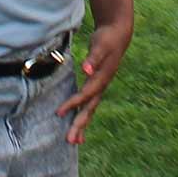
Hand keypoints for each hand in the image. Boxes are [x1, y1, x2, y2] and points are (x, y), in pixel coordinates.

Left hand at [55, 21, 131, 144]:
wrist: (118, 35)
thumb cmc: (107, 39)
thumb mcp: (100, 46)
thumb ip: (93, 59)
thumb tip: (86, 70)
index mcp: (101, 78)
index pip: (85, 95)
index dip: (73, 104)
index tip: (59, 113)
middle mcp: (102, 86)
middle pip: (89, 108)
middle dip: (80, 124)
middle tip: (71, 141)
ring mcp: (101, 87)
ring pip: (90, 109)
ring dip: (82, 124)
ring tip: (75, 141)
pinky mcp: (98, 85)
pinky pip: (89, 104)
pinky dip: (83, 113)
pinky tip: (77, 122)